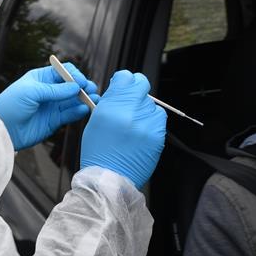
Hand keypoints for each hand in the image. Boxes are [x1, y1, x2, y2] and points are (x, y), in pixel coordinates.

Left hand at [0, 63, 98, 150]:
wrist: (2, 130)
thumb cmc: (10, 106)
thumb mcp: (30, 92)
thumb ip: (54, 90)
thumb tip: (75, 86)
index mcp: (41, 78)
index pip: (63, 72)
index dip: (73, 75)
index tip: (80, 81)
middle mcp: (49, 91)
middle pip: (71, 85)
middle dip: (83, 86)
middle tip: (91, 90)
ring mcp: (52, 106)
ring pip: (73, 100)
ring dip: (84, 99)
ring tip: (93, 99)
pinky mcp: (54, 121)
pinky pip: (70, 114)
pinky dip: (78, 112)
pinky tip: (85, 109)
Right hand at [79, 70, 166, 188]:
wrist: (110, 179)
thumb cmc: (99, 152)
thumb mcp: (96, 121)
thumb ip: (109, 102)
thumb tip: (120, 89)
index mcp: (112, 107)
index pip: (125, 77)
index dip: (123, 81)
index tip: (122, 87)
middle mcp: (131, 112)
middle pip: (142, 84)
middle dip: (136, 89)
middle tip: (131, 100)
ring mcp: (147, 123)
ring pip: (152, 103)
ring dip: (144, 108)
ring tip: (134, 123)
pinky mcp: (158, 135)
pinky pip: (159, 118)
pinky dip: (151, 121)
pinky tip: (141, 132)